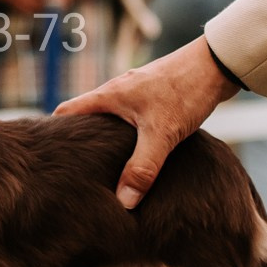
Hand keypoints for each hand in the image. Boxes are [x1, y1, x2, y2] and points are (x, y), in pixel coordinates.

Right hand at [57, 37, 237, 207]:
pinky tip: (139, 154)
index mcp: (109, 96)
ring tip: (106, 168)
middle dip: (80, 142)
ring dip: (106, 140)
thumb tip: (123, 201)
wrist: (218, 64)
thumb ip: (142, 169)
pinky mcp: (154, 96)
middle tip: (76, 171)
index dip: (53, 133)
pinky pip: (131, 119)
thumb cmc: (185, 91)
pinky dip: (127, 136)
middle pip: (87, 118)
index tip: (48, 157)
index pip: (67, 113)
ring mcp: (136, 92)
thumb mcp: (162, 135)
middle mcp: (117, 92)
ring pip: (110, 119)